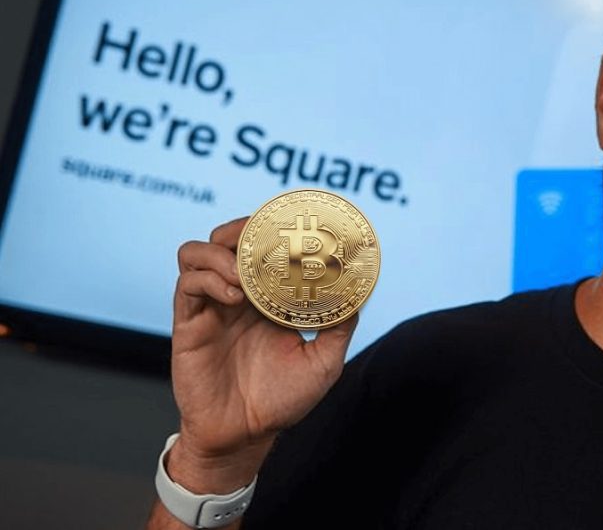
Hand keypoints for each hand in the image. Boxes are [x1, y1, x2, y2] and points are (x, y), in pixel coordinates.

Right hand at [166, 216, 358, 490]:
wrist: (245, 436)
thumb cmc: (282, 400)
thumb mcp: (324, 361)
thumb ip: (340, 325)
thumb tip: (358, 292)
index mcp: (268, 297)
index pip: (264, 246)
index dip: (275, 228)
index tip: (297, 223)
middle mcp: (238, 295)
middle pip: (226, 238)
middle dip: (242, 227)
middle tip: (262, 234)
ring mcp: (211, 306)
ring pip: (197, 253)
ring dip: (220, 252)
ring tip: (243, 271)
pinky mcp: (189, 323)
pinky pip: (188, 285)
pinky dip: (210, 280)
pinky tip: (234, 296)